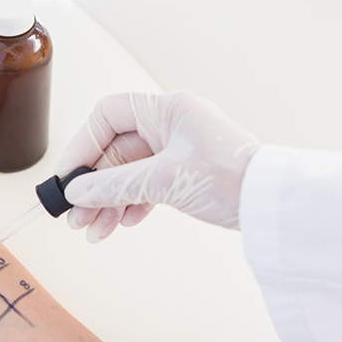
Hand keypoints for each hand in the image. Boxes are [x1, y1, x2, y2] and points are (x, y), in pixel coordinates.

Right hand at [56, 91, 260, 242]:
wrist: (273, 206)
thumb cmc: (231, 179)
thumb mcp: (164, 180)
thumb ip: (114, 185)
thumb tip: (76, 193)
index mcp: (167, 110)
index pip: (107, 116)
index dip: (83, 145)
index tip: (68, 177)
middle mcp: (169, 126)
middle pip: (113, 152)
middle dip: (93, 187)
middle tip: (75, 216)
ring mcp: (176, 151)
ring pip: (127, 174)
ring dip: (107, 203)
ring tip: (93, 231)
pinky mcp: (184, 174)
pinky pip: (144, 187)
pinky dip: (130, 206)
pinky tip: (123, 224)